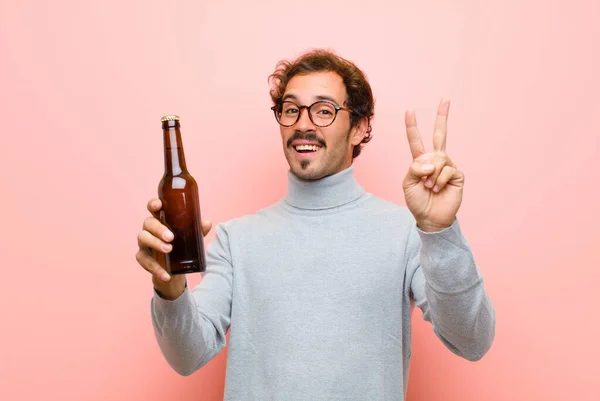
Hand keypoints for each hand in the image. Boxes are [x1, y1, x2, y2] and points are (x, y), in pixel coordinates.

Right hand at [135, 198, 211, 299]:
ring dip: (155, 244)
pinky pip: (145, 261)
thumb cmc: (181, 244)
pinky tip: (167, 275)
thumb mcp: (192, 236)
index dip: (153, 204)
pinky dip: (156, 269)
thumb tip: (207, 223)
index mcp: (160, 219)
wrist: (174, 268)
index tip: (158, 205)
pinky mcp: (142, 257)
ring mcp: (144, 243)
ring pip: (143, 239)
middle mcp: (149, 229)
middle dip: (158, 229)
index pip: (153, 208)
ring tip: (169, 250)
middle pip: (148, 223)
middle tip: (171, 237)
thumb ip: (198, 229)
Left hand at [402, 99, 463, 231]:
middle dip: (442, 116)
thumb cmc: (417, 200)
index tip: (409, 110)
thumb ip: (415, 168)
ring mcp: (447, 166)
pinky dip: (439, 180)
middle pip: (440, 134)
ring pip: (439, 159)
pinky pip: (447, 170)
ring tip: (429, 187)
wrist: (430, 217)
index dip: (412, 126)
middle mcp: (435, 160)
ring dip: (431, 175)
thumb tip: (431, 162)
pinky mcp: (457, 175)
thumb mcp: (408, 183)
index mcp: (420, 161)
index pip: (416, 140)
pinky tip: (438, 189)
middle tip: (445, 99)